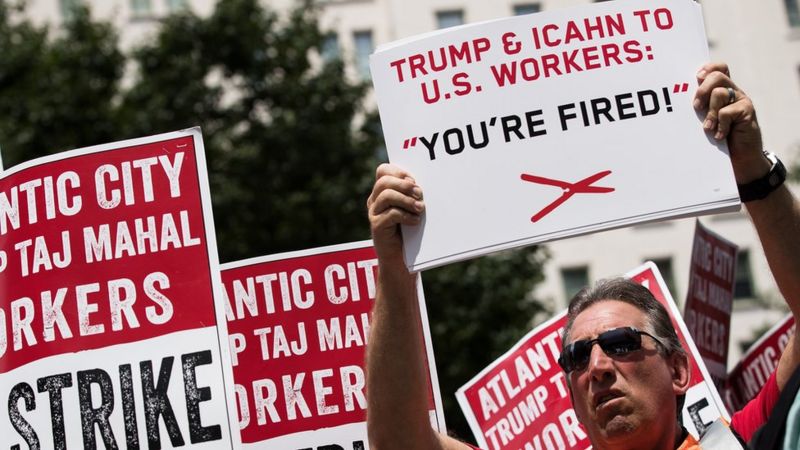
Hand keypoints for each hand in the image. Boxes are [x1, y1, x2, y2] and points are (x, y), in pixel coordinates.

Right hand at [366, 163, 424, 263]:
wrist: (400, 258)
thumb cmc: (408, 231)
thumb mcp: (410, 208)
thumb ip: (411, 195)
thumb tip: (420, 186)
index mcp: (382, 192)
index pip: (383, 171)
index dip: (398, 172)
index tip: (414, 180)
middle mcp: (375, 200)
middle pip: (384, 181)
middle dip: (404, 185)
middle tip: (419, 194)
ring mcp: (374, 213)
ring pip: (386, 195)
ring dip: (406, 200)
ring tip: (420, 208)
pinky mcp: (377, 226)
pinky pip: (391, 214)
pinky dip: (406, 215)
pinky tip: (415, 221)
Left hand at [693, 62, 767, 182]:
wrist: (740, 157)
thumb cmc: (718, 138)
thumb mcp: (706, 120)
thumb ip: (700, 107)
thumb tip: (677, 100)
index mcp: (722, 90)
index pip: (718, 68)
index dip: (708, 68)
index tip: (696, 78)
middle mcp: (733, 91)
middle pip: (717, 76)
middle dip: (702, 90)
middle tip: (696, 107)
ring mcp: (741, 100)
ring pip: (720, 93)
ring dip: (710, 113)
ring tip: (707, 128)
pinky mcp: (747, 111)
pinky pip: (727, 112)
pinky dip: (720, 125)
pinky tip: (720, 135)